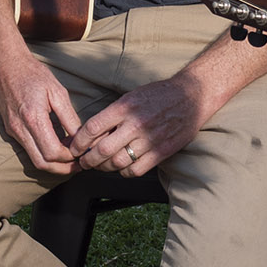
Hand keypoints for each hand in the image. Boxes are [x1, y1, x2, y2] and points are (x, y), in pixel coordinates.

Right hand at [0, 45, 83, 173]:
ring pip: (34, 159)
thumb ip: (69, 117)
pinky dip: (43, 154)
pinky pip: (28, 149)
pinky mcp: (10, 129)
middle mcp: (20, 128)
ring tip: (70, 157)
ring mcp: (13, 130)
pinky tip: (56, 146)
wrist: (5, 64)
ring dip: (53, 164)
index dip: (70, 157)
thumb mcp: (57, 92)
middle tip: (79, 165)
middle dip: (62, 169)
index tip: (81, 152)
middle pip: (42, 163)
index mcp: (33, 118)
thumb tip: (81, 138)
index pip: (53, 152)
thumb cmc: (32, 74)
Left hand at [68, 75, 209, 177]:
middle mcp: (136, 124)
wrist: (191, 96)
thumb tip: (90, 134)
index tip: (74, 148)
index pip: (93, 128)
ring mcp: (149, 139)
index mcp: (124, 107)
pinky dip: (124, 172)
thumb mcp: (131, 97)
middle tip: (84, 162)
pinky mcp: (162, 152)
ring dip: (104, 167)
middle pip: (102, 150)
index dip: (79, 141)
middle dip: (88, 160)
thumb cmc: (157, 95)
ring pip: (118, 162)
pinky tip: (122, 167)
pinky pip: (136, 170)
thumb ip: (112, 114)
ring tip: (101, 165)